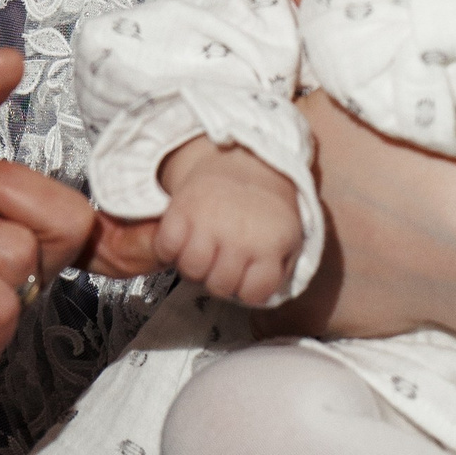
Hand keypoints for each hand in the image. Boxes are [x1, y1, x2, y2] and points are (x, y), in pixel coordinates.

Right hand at [155, 136, 304, 305]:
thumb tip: (260, 297)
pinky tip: (183, 238)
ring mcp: (208, 222)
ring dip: (194, 264)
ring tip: (203, 249)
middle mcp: (240, 235)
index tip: (246, 274)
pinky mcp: (181, 209)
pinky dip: (169, 248)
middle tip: (222, 257)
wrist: (246, 157)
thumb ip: (280, 268)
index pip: (254, 294)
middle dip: (219, 276)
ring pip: (191, 270)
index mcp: (271, 244)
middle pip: (219, 285)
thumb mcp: (289, 235)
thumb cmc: (266, 205)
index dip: (247, 288)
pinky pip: (165, 248)